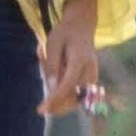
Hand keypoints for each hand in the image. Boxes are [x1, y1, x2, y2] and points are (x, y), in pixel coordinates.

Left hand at [38, 0, 96, 116]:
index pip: (67, 85)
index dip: (54, 99)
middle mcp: (90, 70)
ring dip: (63, 104)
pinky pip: (80, 95)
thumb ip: (52, 66)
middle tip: (42, 108)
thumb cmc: (65, 33)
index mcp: (80, 59)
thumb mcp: (52, 44)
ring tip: (48, 100)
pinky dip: (68, 99)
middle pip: (75, 96)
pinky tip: (57, 96)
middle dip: (58, 106)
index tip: (41, 109)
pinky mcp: (92, 79)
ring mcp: (93, 75)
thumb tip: (52, 88)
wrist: (82, 26)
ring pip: (79, 99)